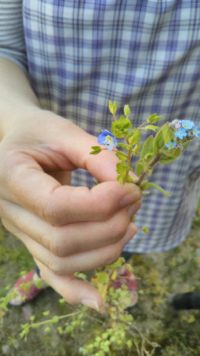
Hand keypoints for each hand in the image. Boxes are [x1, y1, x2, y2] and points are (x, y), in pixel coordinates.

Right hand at [0, 109, 141, 308]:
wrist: (18, 143)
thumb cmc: (39, 133)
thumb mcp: (65, 133)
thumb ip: (98, 156)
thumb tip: (131, 185)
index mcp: (10, 177)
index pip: (56, 207)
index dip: (101, 203)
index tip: (131, 189)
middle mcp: (10, 212)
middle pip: (62, 241)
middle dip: (109, 227)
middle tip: (134, 202)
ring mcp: (20, 232)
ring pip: (62, 262)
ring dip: (105, 250)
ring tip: (129, 225)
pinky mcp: (33, 242)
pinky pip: (51, 275)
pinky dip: (76, 290)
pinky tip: (100, 300)